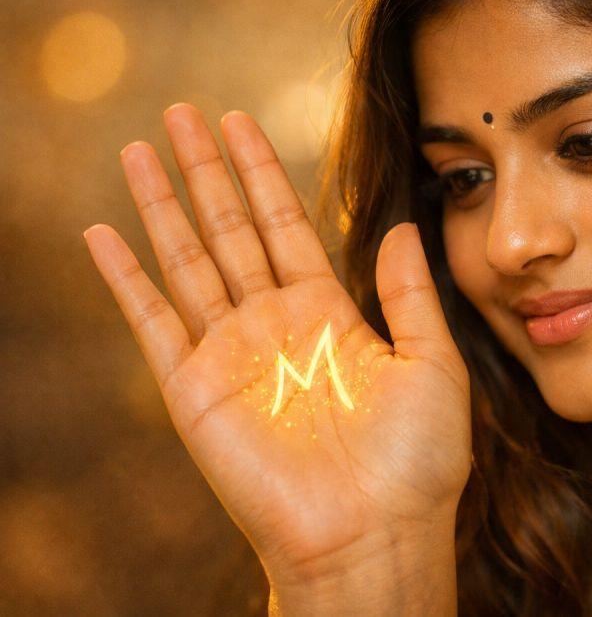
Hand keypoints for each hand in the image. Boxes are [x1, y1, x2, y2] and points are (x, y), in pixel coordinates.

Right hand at [84, 103, 470, 590]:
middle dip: (207, 171)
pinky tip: (104, 235)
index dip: (263, 174)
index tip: (240, 121)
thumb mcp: (433, 362)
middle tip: (181, 110)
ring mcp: (231, 355)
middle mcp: (275, 325)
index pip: (286, 224)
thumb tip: (402, 224)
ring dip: (163, 205)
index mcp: (329, 314)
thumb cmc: (416, 461)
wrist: (375, 536)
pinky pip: (152, 323)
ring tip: (140, 148)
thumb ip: (410, 292)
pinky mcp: (195, 391)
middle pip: (231, 229)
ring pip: (188, 260)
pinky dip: (126, 280)